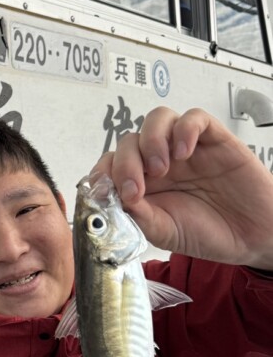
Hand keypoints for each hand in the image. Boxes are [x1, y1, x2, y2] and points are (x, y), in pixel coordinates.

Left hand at [93, 106, 272, 269]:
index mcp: (143, 184)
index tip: (104, 193)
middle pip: (129, 141)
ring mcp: (185, 149)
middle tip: (135, 190)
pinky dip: (184, 130)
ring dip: (150, 140)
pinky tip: (184, 154)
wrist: (252, 238)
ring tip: (160, 168)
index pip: (111, 164)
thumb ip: (138, 216)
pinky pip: (194, 118)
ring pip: (157, 119)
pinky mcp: (214, 139)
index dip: (103, 173)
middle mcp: (160, 162)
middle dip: (124, 164)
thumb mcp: (164, 233)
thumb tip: (113, 200)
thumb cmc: (208, 233)